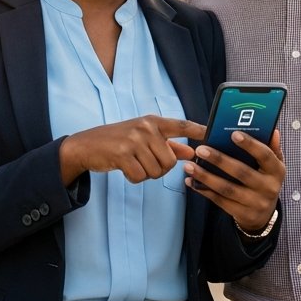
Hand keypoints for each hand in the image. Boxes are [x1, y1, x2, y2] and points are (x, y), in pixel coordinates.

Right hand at [59, 116, 204, 185]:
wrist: (86, 145)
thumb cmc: (118, 141)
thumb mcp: (143, 138)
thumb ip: (168, 145)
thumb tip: (190, 153)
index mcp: (153, 121)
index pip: (182, 125)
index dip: (199, 131)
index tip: (214, 135)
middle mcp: (145, 127)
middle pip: (170, 161)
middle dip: (160, 168)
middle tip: (144, 162)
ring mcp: (133, 140)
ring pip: (156, 171)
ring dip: (146, 174)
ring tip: (133, 163)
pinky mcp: (122, 154)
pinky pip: (140, 176)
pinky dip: (134, 178)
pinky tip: (125, 168)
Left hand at [182, 130, 283, 231]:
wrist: (264, 215)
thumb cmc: (264, 181)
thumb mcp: (272, 166)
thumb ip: (271, 148)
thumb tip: (272, 131)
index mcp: (277, 171)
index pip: (265, 155)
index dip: (250, 144)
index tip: (233, 133)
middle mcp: (269, 188)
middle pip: (242, 172)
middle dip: (219, 160)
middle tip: (201, 149)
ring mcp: (256, 203)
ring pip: (227, 188)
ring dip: (206, 176)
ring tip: (189, 166)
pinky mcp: (243, 214)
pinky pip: (220, 201)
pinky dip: (204, 190)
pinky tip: (191, 181)